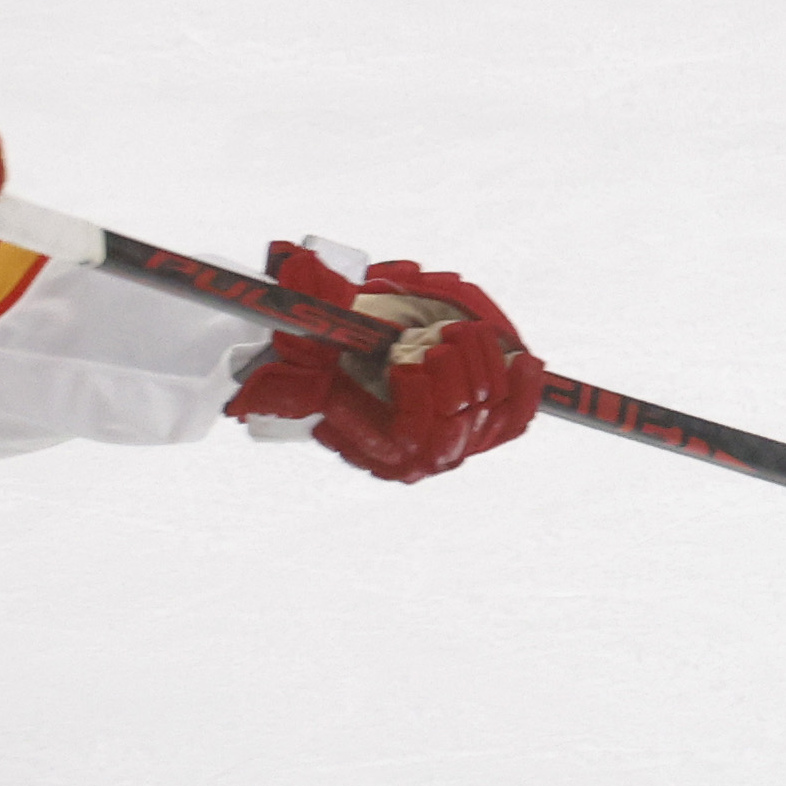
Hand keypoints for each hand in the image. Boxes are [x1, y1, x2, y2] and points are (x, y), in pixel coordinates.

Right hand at [222, 242, 543, 482]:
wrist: (361, 358)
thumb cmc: (329, 359)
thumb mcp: (301, 357)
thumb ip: (288, 362)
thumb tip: (258, 375)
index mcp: (377, 447)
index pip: (414, 434)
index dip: (420, 394)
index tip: (405, 355)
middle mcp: (422, 454)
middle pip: (459, 416)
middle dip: (453, 366)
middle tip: (435, 333)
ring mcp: (459, 441)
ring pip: (490, 405)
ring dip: (479, 358)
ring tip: (454, 331)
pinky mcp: (490, 424)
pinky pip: (518, 415)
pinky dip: (527, 386)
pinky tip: (524, 358)